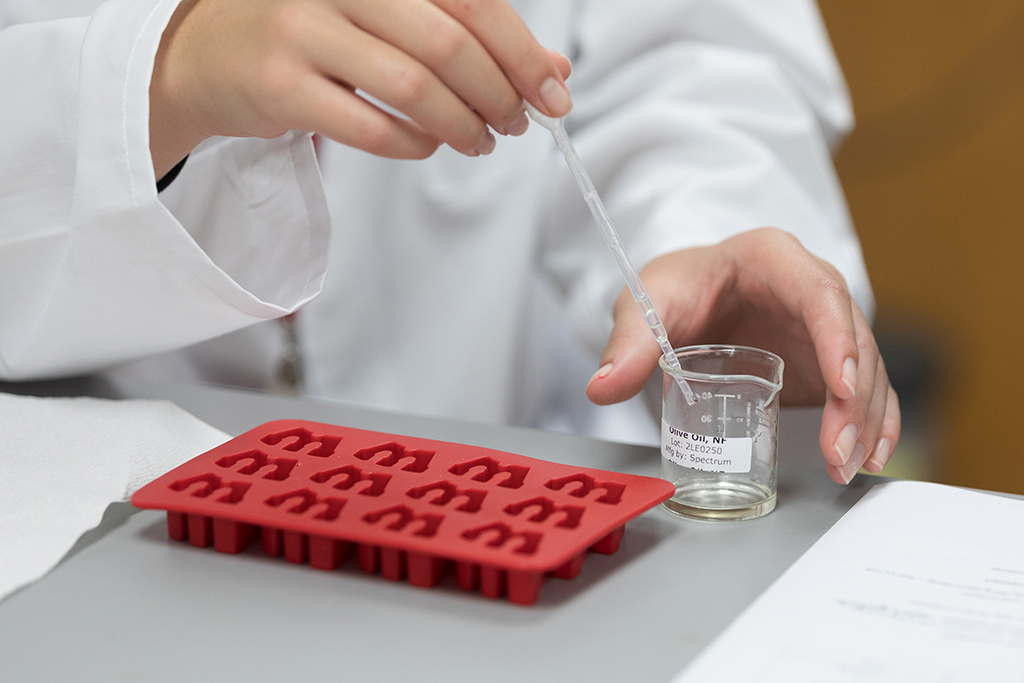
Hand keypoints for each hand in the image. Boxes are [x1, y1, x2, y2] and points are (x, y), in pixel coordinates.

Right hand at [149, 0, 572, 176]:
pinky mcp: (280, 86)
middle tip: (517, 124)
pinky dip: (414, 145)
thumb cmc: (317, 32)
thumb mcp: (393, 17)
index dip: (524, 52)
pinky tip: (429, 145)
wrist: (209, 53)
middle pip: (448, 44)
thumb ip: (469, 35)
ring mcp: (304, 31)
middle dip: (498, 94)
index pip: (471, 1)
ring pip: (412, 87)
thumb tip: (553, 72)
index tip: (555, 95)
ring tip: (481, 141)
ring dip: (462, 125)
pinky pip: (371, 128)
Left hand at [586, 228, 900, 484]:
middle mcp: (811, 287)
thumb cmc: (673, 288)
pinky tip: (867, 457)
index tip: (841, 386)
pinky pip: (864, 389)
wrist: (687, 292)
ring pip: (866, 369)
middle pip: (852, 337)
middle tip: (839, 450)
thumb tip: (602, 388)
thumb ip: (628, 344)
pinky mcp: (828, 360)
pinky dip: (872, 423)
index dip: (836, 338)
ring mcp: (825, 326)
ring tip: (847, 466)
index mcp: (771, 259)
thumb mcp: (645, 305)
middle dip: (855, 398)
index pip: (817, 292)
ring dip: (865, 420)